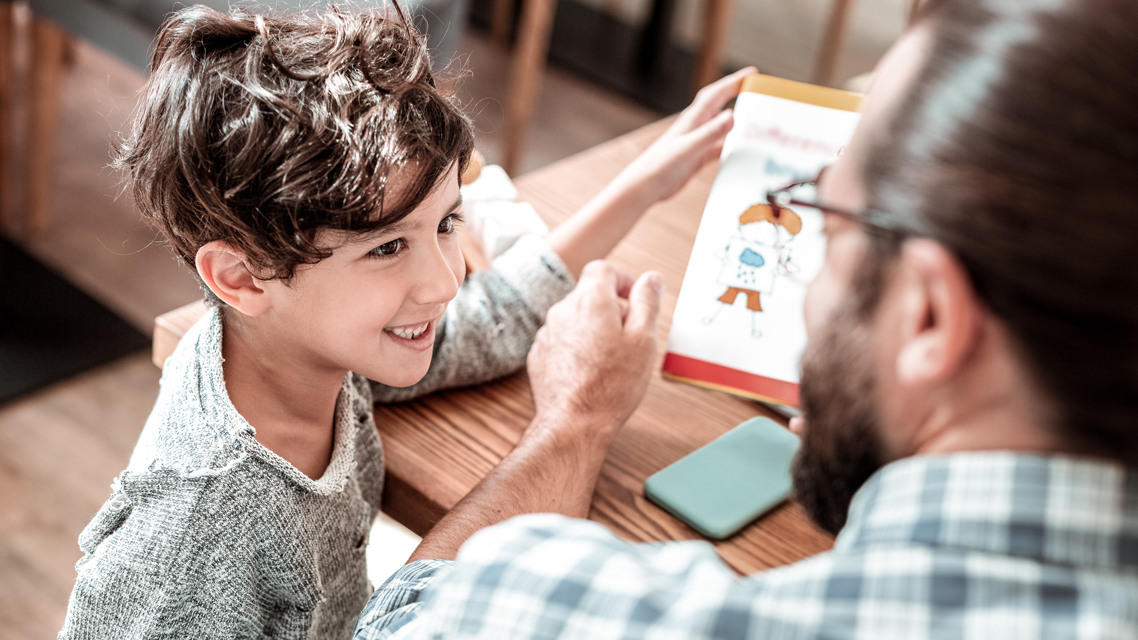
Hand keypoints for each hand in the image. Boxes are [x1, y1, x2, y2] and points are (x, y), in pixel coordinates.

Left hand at [526, 261, 664, 441]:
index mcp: (590, 300)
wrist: (574, 423)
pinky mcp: (539, 354)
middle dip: (611, 308)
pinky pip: (562, 339)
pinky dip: (577, 347)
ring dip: (593, 329)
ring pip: (575, 318)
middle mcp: (563, 311)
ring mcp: (547, 333)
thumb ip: (648, 302)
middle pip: (588, 294)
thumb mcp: (644, 340)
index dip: (623, 280)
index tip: (635, 299)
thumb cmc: (611, 386)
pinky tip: (591, 370)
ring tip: (611, 359)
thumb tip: (652, 279)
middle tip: (630, 336)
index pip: (603, 269)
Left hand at [620, 66, 757, 202]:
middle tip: (759, 93)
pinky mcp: (697, 158)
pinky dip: (731, 148)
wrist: (645, 186)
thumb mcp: (689, 148)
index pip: (716, 94)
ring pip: (722, 128)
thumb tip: (732, 115)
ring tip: (757, 122)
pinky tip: (742, 153)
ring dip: (738, 124)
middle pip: (721, 107)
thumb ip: (710, 133)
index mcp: (693, 119)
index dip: (734, 81)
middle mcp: (696, 127)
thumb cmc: (660, 165)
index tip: (752, 72)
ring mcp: (697, 143)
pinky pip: (719, 149)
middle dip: (738, 97)